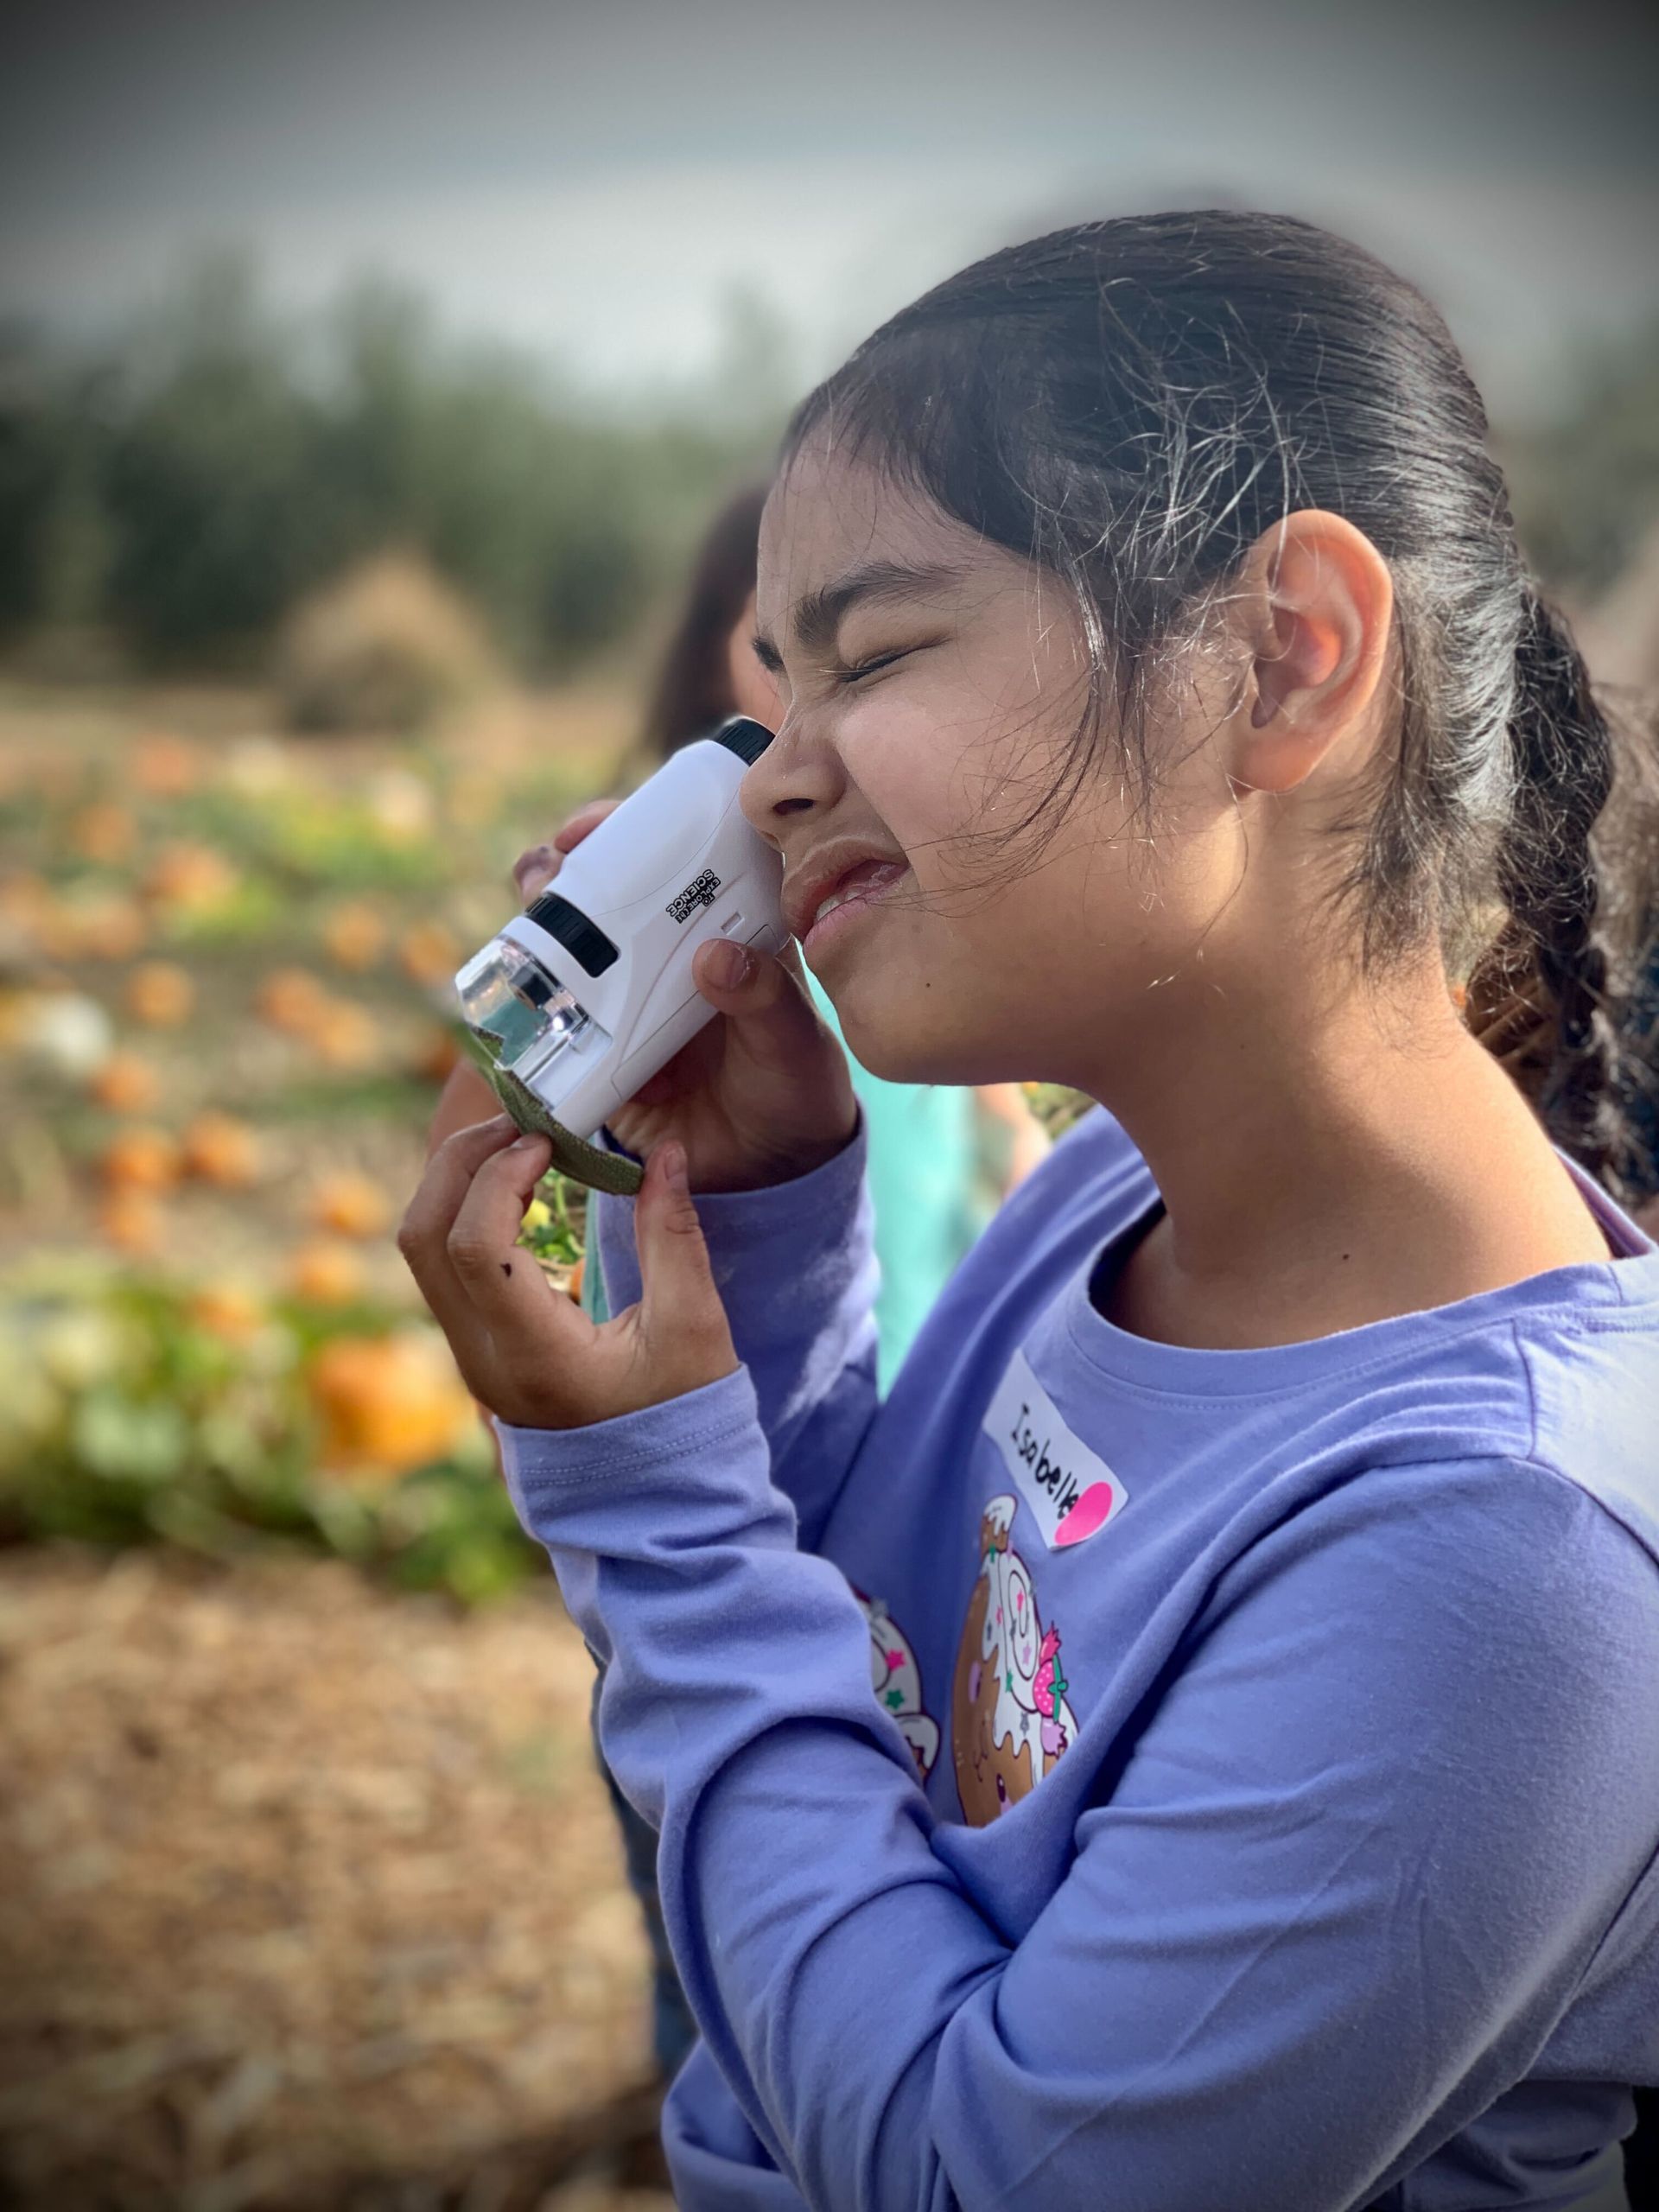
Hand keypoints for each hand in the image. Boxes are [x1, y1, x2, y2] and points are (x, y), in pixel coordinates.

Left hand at [398, 1114, 736, 1429]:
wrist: (649, 1496)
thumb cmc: (681, 1418)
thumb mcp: (693, 1328)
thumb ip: (673, 1235)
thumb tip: (664, 1153)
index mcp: (535, 1358)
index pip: (474, 1247)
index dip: (500, 1175)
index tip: (549, 1140)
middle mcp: (483, 1359)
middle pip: (422, 1238)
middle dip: (460, 1162)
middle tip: (519, 1121)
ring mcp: (469, 1356)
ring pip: (419, 1248)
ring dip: (456, 1182)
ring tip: (518, 1144)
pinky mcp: (473, 1347)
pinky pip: (440, 1263)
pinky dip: (465, 1210)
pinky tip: (518, 1186)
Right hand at [513, 801, 856, 1193]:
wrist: (766, 1168)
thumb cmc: (795, 1085)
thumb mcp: (793, 1041)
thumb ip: (766, 999)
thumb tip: (716, 957)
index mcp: (723, 928)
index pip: (676, 858)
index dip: (634, 829)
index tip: (601, 825)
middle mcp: (667, 955)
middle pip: (605, 891)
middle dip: (566, 869)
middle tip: (550, 868)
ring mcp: (626, 999)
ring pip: (567, 947)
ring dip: (537, 928)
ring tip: (528, 925)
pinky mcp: (597, 1049)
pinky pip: (555, 1020)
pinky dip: (534, 1009)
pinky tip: (529, 1004)